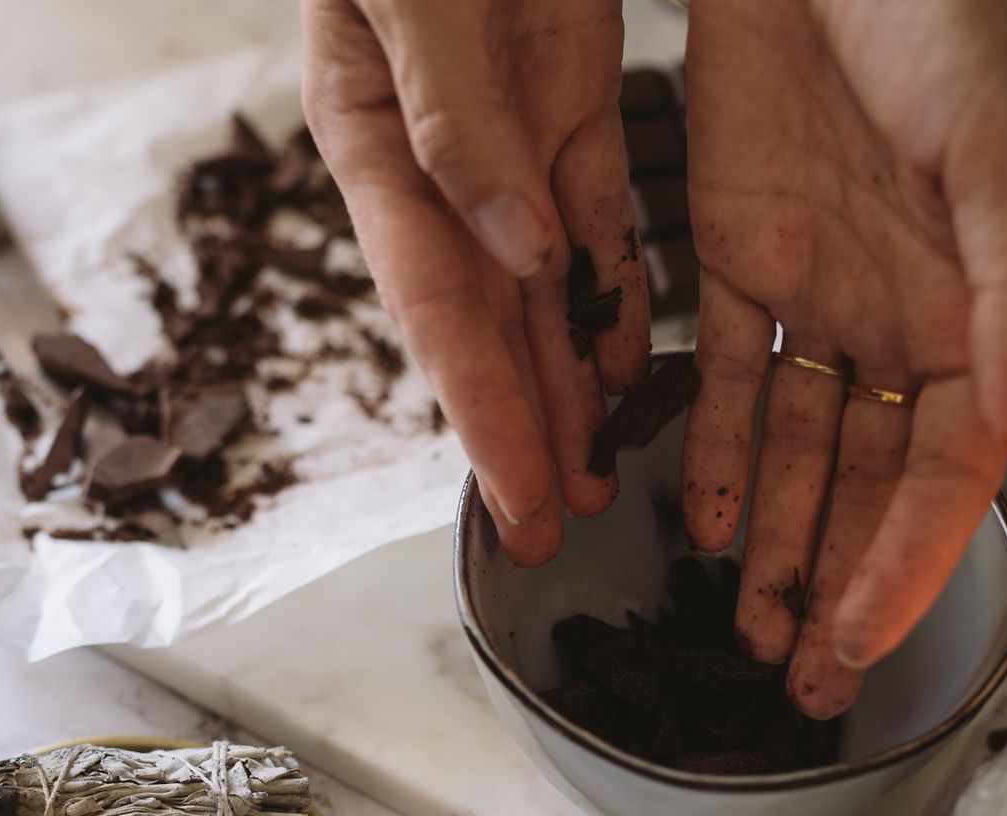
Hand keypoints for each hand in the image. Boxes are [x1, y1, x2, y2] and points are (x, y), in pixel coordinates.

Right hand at [301, 0, 651, 565]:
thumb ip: (455, 114)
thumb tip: (510, 249)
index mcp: (376, 139)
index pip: (434, 304)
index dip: (478, 410)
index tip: (518, 498)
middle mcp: (436, 161)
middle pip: (485, 320)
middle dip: (522, 429)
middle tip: (556, 525)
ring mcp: (501, 138)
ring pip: (540, 287)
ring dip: (568, 384)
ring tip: (594, 476)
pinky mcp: (562, 100)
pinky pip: (593, 218)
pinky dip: (611, 291)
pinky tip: (630, 361)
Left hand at [682, 0, 1006, 716]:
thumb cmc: (930, 21)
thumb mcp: (991, 156)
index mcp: (973, 307)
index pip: (940, 472)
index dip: (903, 563)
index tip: (860, 642)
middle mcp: (895, 317)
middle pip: (866, 484)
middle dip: (837, 583)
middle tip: (802, 674)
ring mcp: (815, 293)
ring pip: (792, 448)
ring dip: (773, 538)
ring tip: (752, 623)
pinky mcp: (737, 258)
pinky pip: (724, 377)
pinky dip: (709, 449)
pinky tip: (702, 520)